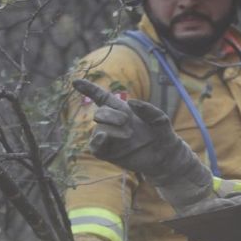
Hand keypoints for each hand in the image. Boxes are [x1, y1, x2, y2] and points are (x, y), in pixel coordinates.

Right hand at [73, 79, 213, 209]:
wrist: (165, 159)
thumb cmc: (163, 135)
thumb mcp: (162, 120)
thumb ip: (150, 109)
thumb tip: (131, 102)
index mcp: (124, 111)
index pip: (102, 98)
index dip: (89, 89)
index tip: (75, 81)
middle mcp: (113, 123)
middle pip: (100, 113)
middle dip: (110, 115)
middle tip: (127, 122)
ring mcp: (110, 138)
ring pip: (99, 129)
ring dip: (111, 130)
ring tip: (128, 136)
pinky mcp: (109, 153)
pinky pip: (95, 147)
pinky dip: (97, 141)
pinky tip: (104, 137)